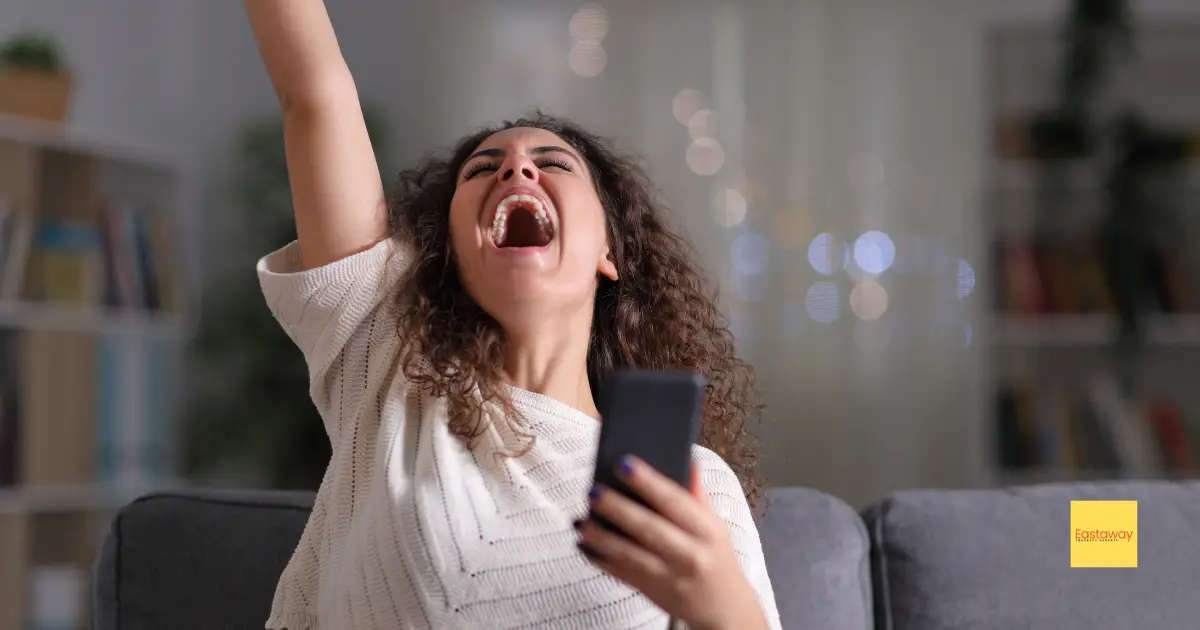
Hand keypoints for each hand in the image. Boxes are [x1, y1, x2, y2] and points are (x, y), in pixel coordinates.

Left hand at [575, 456, 767, 629]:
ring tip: (582, 521)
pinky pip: (621, 573)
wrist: (723, 609)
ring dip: (602, 537)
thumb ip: (697, 495)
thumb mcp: (716, 526)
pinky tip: (584, 545)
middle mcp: (689, 554)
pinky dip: (600, 559)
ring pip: (630, 554)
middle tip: (594, 491)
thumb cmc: (717, 560)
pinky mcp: (651, 591)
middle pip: (649, 528)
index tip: (625, 464)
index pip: (675, 501)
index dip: (649, 481)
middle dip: (618, 508)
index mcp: (707, 531)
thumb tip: (688, 460)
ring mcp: (669, 576)